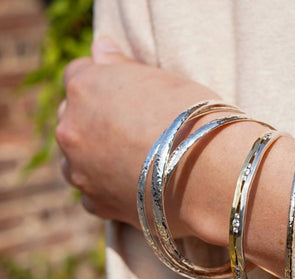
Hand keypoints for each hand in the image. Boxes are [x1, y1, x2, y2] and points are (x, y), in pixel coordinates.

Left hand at [56, 36, 219, 233]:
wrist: (211, 175)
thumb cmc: (194, 119)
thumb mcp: (162, 80)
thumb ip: (122, 66)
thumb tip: (101, 48)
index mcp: (85, 87)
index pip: (77, 74)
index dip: (104, 84)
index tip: (125, 95)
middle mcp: (72, 128)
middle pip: (72, 119)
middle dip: (95, 123)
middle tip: (132, 131)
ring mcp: (80, 170)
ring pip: (75, 161)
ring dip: (94, 160)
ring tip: (131, 163)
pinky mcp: (97, 204)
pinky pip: (92, 195)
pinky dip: (107, 191)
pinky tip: (133, 188)